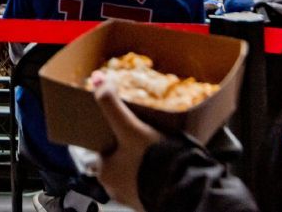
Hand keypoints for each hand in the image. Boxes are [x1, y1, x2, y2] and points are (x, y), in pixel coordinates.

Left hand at [93, 82, 163, 210]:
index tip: (128, 130)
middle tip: (147, 138)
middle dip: (131, 151)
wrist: (182, 187)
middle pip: (120, 161)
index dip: (116, 138)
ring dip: (145, 164)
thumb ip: (112, 105)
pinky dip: (156, 175)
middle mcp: (114, 189)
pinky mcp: (152, 202)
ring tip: (158, 149)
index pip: (105, 150)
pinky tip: (166, 164)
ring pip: (136, 173)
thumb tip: (99, 81)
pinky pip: (151, 184)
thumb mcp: (129, 127)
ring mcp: (134, 198)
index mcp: (104, 173)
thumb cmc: (151, 159)